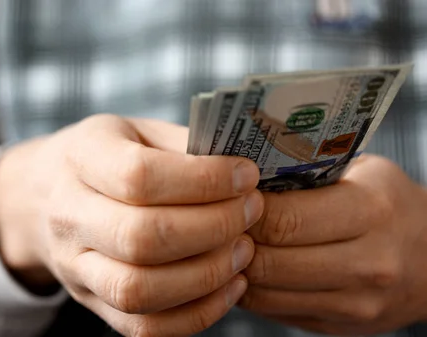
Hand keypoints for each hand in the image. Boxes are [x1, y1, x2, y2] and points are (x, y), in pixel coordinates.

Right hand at [0, 114, 263, 336]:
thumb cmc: (107, 158)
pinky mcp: (91, 302)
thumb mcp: (138, 132)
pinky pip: (143, 327)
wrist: (47, 195)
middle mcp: (69, 216)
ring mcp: (75, 266)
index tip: (245, 177)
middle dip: (212, 228)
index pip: (138, 178)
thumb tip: (246, 176)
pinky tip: (230, 285)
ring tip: (243, 250)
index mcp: (82, 158)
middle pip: (140, 238)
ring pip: (139, 290)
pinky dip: (197, 314)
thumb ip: (186, 148)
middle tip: (250, 212)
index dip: (203, 181)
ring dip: (206, 275)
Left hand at [241, 154, 426, 335]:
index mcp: (371, 212)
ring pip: (265, 293)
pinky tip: (245, 268)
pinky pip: (274, 311)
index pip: (284, 219)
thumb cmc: (389, 204)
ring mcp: (354, 303)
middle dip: (232, 240)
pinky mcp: (337, 326)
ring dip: (235, 269)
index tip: (228, 196)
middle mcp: (367, 263)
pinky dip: (251, 291)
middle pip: (269, 261)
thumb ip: (308, 172)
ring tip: (225, 244)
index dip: (244, 208)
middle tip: (217, 222)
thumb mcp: (361, 173)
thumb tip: (243, 175)